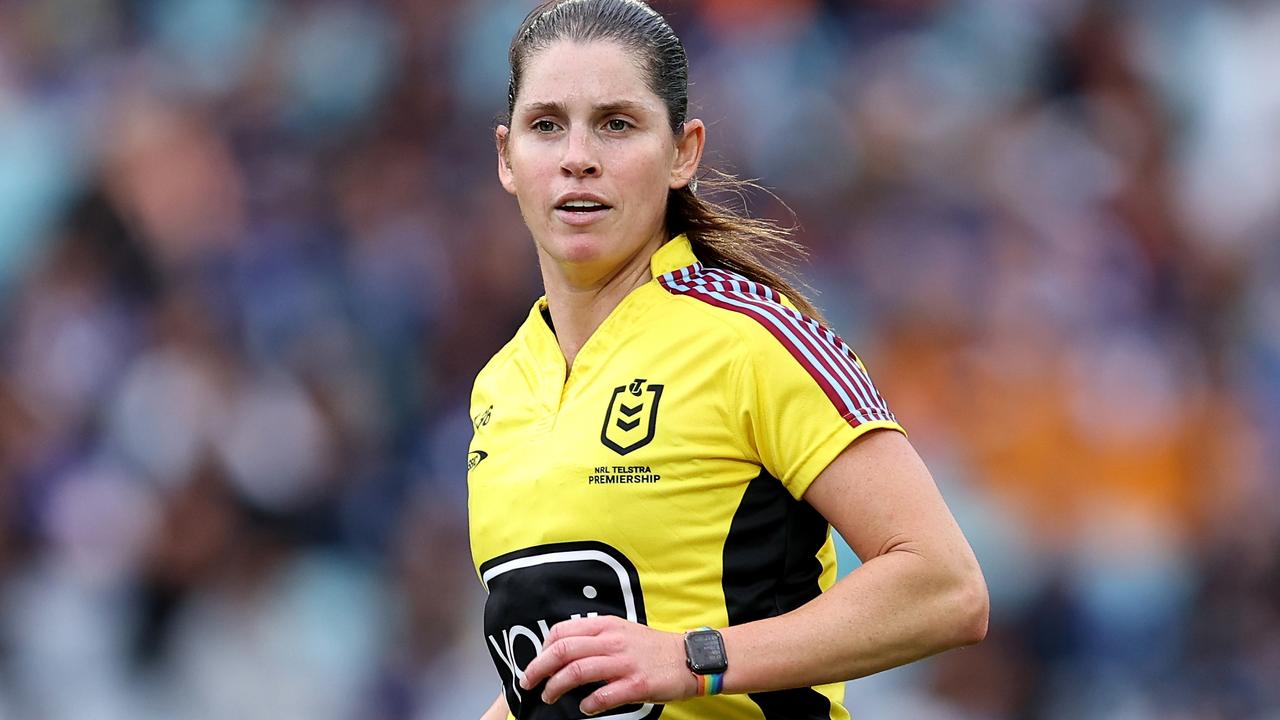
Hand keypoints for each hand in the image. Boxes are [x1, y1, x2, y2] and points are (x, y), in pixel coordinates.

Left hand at [519, 615, 698, 714]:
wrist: (689, 658)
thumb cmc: (652, 648)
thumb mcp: (622, 631)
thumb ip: (595, 636)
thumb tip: (563, 650)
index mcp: (606, 625)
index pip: (562, 631)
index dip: (543, 648)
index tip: (537, 662)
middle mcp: (612, 640)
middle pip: (563, 650)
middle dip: (539, 668)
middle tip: (528, 682)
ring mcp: (624, 663)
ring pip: (577, 671)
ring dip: (556, 686)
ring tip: (549, 696)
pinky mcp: (637, 684)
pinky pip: (603, 695)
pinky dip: (587, 703)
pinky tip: (583, 707)